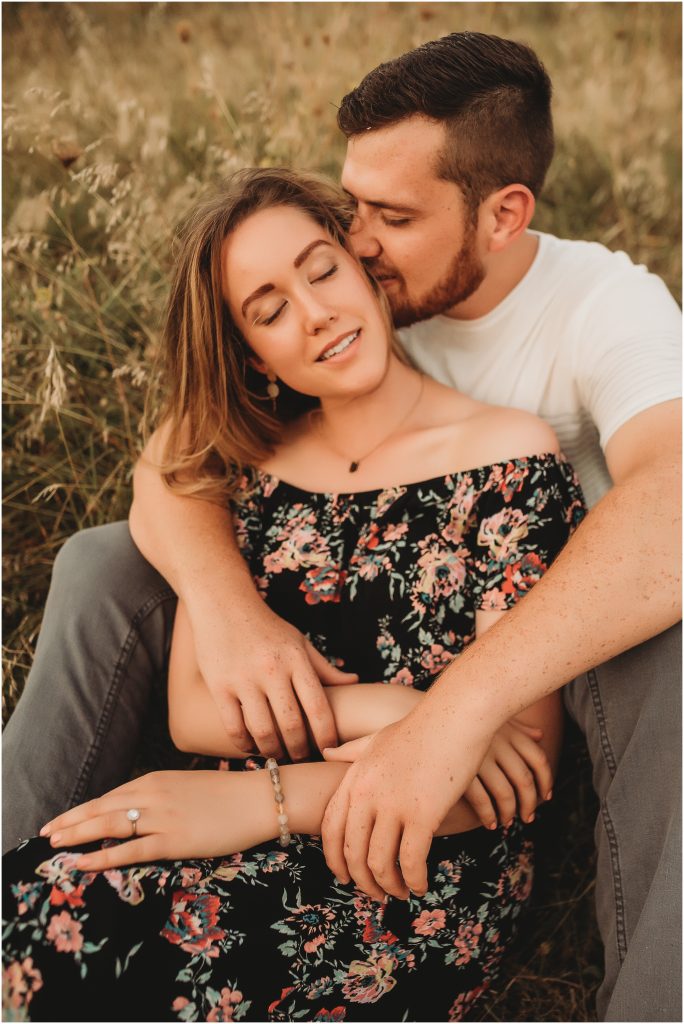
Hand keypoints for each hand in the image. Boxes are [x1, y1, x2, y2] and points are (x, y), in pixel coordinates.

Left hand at [40, 770, 272, 871]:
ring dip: (77, 834)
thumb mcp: (189, 787)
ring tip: (54, 845)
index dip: (84, 810)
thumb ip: (164, 795)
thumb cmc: (230, 795)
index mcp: (156, 780)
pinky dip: (102, 856)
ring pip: (108, 824)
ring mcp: (162, 816)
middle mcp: (153, 794)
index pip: (110, 796)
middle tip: (46, 833)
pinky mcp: (174, 839)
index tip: (64, 820)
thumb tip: (144, 809)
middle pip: (101, 807)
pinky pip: (130, 849)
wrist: (259, 798)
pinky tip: (82, 863)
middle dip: (71, 820)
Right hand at [195, 604, 357, 761]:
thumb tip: (354, 682)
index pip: (318, 707)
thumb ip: (324, 667)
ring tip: (277, 754)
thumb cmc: (267, 627)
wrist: (223, 604)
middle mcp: (272, 670)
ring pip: (263, 731)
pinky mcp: (219, 686)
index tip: (329, 749)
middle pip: (292, 725)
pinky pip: (234, 727)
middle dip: (300, 750)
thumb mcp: (299, 642)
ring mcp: (244, 679)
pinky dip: (244, 744)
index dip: (327, 735)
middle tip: (301, 756)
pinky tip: (251, 746)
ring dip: (273, 751)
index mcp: (296, 660)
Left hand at [321, 705, 493, 902]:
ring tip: (401, 892)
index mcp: (354, 778)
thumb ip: (351, 750)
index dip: (335, 859)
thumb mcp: (377, 737)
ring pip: (380, 864)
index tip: (346, 876)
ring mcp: (393, 805)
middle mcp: (367, 794)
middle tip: (378, 893)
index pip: (330, 828)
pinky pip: (411, 861)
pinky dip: (414, 880)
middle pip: (353, 853)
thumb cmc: (421, 727)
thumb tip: (327, 751)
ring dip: (389, 886)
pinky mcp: (423, 814)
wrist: (455, 718)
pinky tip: (421, 885)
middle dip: (363, 881)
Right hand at [462, 719, 551, 828]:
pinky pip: (482, 800)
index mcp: (509, 730)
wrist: (418, 715)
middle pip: (524, 780)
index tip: (546, 797)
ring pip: (505, 794)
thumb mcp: (490, 718)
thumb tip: (540, 734)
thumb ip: (518, 728)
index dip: (545, 781)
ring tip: (506, 823)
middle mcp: (497, 743)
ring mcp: (478, 758)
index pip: (539, 760)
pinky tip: (489, 823)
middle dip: (529, 803)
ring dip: (509, 813)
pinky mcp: (460, 772)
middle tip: (528, 817)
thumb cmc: (459, 717)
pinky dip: (489, 815)